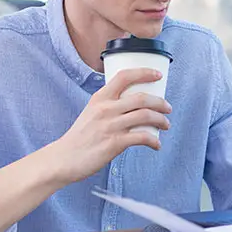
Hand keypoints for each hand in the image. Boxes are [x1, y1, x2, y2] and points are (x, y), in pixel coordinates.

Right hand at [57, 68, 171, 183]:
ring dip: (161, 120)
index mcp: (100, 97)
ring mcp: (111, 125)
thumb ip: (109, 105)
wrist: (64, 158)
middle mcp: (106, 108)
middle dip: (160, 102)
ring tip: (166, 125)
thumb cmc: (80, 136)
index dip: (144, 72)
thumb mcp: (91, 112)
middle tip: (168, 108)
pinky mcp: (115, 143)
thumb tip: (132, 104)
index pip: (124, 76)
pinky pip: (142, 138)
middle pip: (142, 98)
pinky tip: (156, 144)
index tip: (158, 75)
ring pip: (146, 116)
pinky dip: (154, 141)